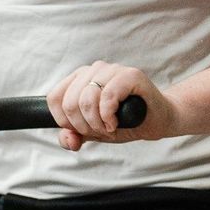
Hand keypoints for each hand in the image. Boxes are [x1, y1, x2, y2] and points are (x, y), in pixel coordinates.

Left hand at [45, 61, 176, 150]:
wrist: (155, 121)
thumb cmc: (123, 122)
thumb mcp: (91, 132)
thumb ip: (72, 136)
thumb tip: (68, 139)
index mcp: (79, 78)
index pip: (54, 98)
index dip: (64, 120)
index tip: (81, 129)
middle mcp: (94, 70)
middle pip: (70, 102)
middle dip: (83, 125)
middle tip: (100, 130)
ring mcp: (112, 69)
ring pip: (87, 99)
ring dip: (97, 123)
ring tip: (110, 127)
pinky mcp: (130, 75)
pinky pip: (107, 96)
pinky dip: (108, 116)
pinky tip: (116, 122)